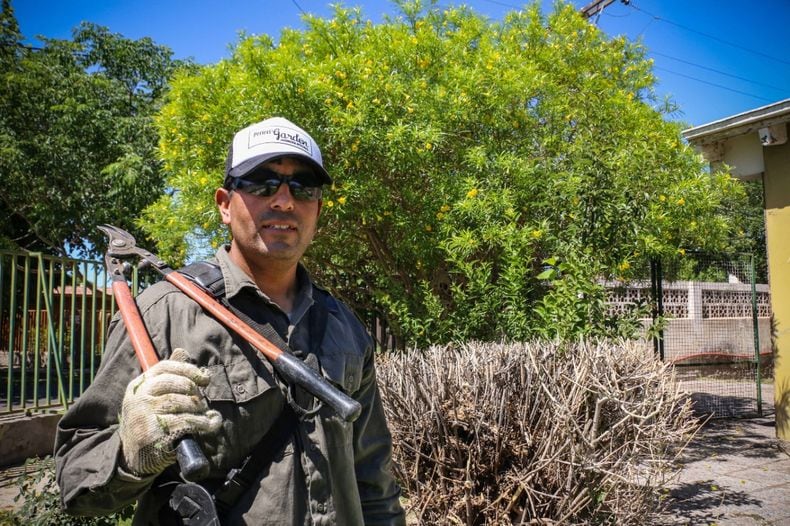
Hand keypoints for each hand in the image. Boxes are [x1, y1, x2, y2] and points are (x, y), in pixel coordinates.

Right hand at [118, 348, 221, 474]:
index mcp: (139, 385)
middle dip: (195, 392)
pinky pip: (186, 422)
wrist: (133, 456)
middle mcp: (139, 398)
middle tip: (202, 402)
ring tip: (205, 414)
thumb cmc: (149, 420)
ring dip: (200, 408)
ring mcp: (145, 415)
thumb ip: (167, 375)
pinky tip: (211, 424)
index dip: (189, 370)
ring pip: (183, 403)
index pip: (165, 367)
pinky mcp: (154, 433)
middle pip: (177, 384)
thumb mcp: (152, 396)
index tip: (205, 379)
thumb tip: (181, 351)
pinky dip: (204, 423)